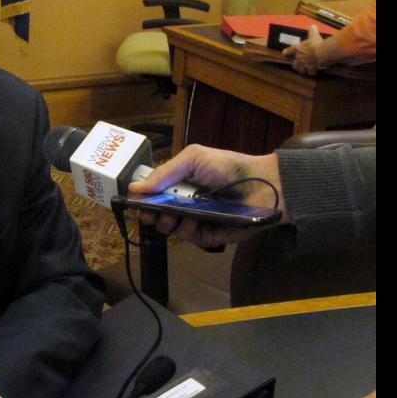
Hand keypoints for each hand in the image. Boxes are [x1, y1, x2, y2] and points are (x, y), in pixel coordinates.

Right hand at [127, 144, 285, 248]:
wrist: (263, 186)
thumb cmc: (228, 168)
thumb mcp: (193, 159)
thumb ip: (164, 172)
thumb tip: (134, 187)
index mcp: (180, 183)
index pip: (152, 194)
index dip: (141, 198)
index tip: (134, 201)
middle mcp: (185, 203)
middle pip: (156, 213)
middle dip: (150, 213)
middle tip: (150, 213)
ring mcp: (196, 220)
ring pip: (170, 228)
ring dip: (167, 222)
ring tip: (175, 215)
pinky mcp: (209, 236)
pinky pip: (188, 238)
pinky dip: (186, 231)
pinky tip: (192, 222)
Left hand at [282, 25, 341, 75]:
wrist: (322, 53)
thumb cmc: (316, 43)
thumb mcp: (314, 34)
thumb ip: (312, 30)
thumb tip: (312, 26)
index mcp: (297, 49)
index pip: (288, 51)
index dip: (286, 52)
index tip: (284, 53)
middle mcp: (299, 58)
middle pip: (294, 64)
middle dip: (296, 64)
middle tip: (298, 64)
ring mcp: (304, 65)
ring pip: (301, 70)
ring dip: (302, 70)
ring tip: (305, 69)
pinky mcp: (311, 69)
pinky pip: (310, 73)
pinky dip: (312, 72)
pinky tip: (313, 71)